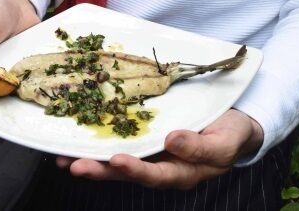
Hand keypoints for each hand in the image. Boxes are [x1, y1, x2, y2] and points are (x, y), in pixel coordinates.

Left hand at [56, 108, 263, 188]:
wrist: (235, 124)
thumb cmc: (231, 135)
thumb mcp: (223, 143)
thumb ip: (199, 146)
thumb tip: (172, 141)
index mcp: (181, 172)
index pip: (155, 175)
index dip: (135, 170)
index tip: (118, 159)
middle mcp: (162, 166)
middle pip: (127, 172)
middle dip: (100, 170)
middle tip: (75, 165)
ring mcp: (152, 152)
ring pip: (118, 159)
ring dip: (92, 159)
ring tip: (63, 158)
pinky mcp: (148, 135)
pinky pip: (122, 139)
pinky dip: (101, 140)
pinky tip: (81, 137)